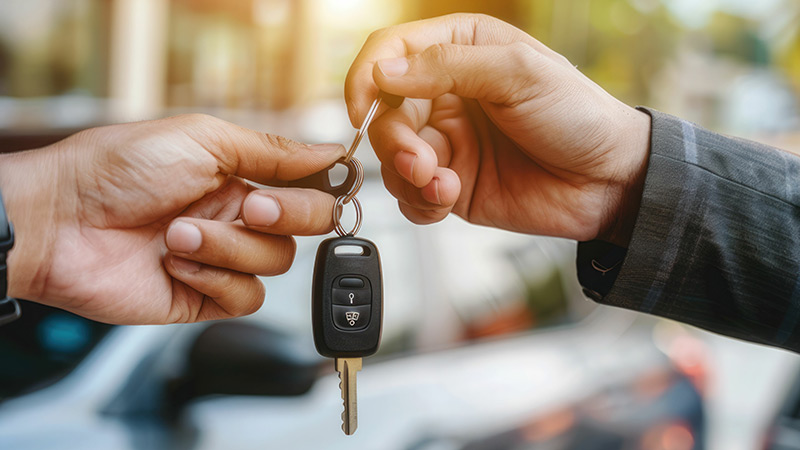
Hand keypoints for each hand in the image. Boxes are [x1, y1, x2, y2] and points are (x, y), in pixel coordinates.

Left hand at [0, 114, 343, 323]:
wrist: (60, 222)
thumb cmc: (117, 169)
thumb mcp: (202, 139)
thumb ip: (272, 151)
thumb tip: (331, 152)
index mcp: (241, 175)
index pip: (308, 186)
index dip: (320, 189)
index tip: (329, 182)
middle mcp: (237, 217)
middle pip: (306, 228)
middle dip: (285, 216)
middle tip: (248, 206)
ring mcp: (222, 259)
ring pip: (275, 264)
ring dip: (228, 247)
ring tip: (177, 235)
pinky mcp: (204, 298)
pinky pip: (246, 298)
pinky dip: (214, 280)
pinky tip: (175, 265)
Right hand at [345, 13, 650, 245]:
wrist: (609, 182)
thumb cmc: (577, 115)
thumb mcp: (519, 74)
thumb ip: (447, 68)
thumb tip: (382, 73)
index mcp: (461, 50)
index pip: (390, 52)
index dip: (366, 78)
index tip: (362, 109)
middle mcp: (446, 94)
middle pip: (384, 112)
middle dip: (394, 142)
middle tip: (420, 163)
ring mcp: (448, 142)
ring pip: (391, 158)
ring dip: (408, 177)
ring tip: (444, 185)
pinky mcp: (452, 183)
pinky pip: (411, 195)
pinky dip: (420, 202)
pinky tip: (448, 200)